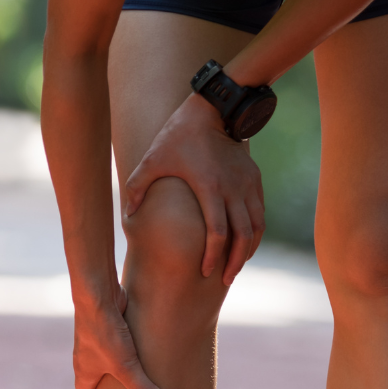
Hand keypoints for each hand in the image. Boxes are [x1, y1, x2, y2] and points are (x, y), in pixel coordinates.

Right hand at [73, 284, 169, 388]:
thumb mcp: (127, 368)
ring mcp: (95, 338)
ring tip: (141, 370)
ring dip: (121, 363)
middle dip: (112, 386)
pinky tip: (145, 345)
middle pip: (96, 376)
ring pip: (106, 357)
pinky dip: (127, 344)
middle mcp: (85, 356)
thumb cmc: (105, 335)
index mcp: (84, 371)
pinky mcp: (107, 323)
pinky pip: (116, 339)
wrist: (97, 295)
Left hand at [121, 94, 266, 285]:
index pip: (217, 232)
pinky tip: (245, 242)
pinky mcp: (254, 178)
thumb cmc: (179, 135)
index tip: (204, 271)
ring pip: (256, 227)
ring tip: (237, 265)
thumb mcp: (152, 158)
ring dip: (248, 249)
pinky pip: (260, 212)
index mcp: (210, 188)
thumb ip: (136, 187)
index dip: (213, 256)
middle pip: (242, 236)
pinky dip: (255, 231)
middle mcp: (233, 189)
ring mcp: (248, 184)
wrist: (214, 109)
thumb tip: (127, 215)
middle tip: (225, 279)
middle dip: (235, 262)